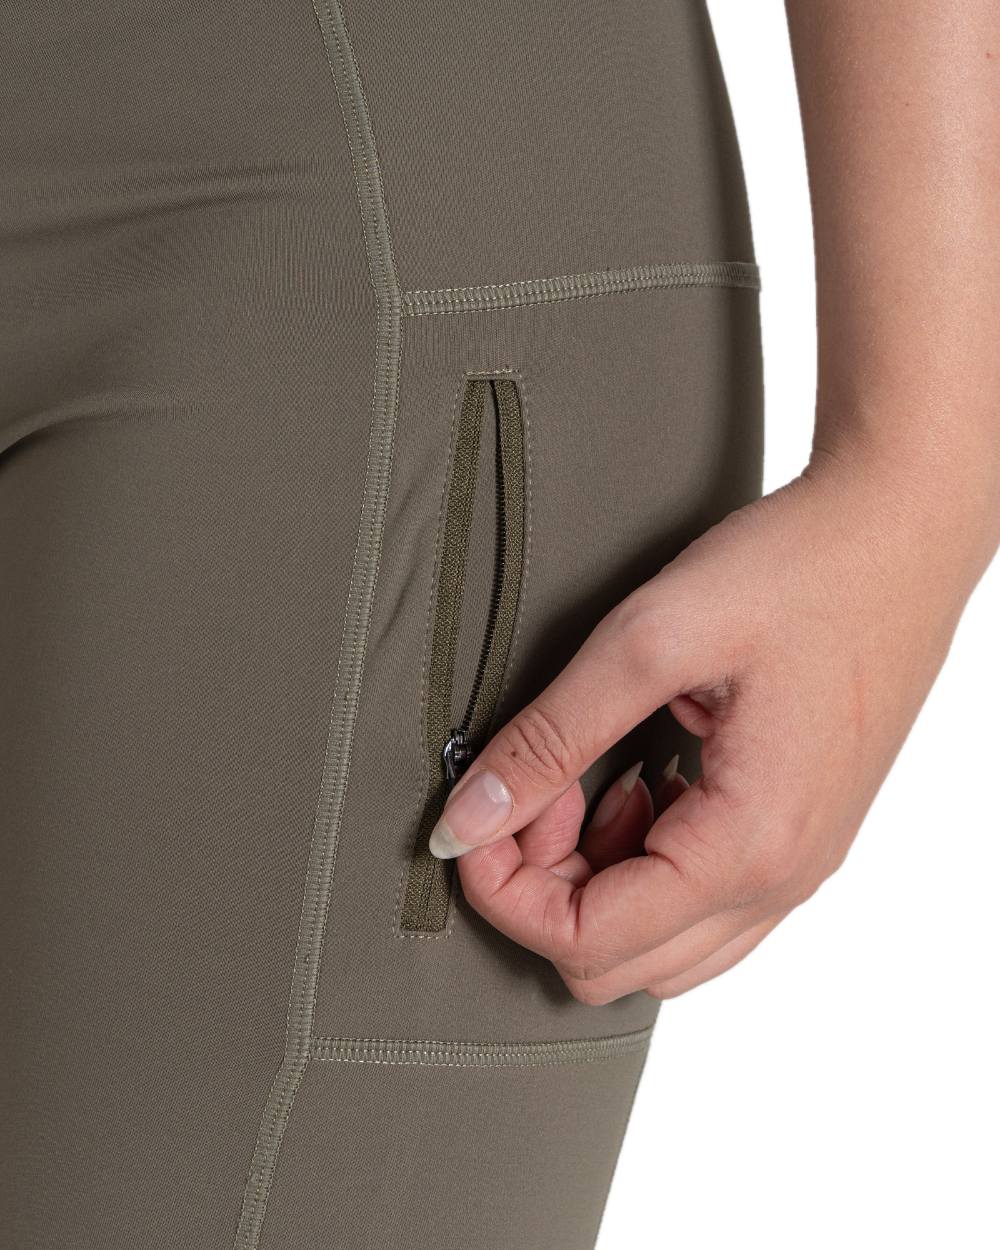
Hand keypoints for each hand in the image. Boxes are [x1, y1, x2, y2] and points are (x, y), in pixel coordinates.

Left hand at [428, 451, 975, 1001]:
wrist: (901, 530)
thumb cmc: (798, 571)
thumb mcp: (649, 641)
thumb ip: (550, 740)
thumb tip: (465, 821)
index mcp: (747, 846)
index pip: (588, 941)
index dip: (503, 891)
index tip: (478, 816)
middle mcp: (781, 880)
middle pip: (618, 962)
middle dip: (546, 887)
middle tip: (539, 788)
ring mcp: (798, 865)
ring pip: (660, 945)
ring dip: (596, 880)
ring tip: (591, 778)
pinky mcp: (799, 835)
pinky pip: (703, 903)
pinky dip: (645, 863)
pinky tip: (642, 778)